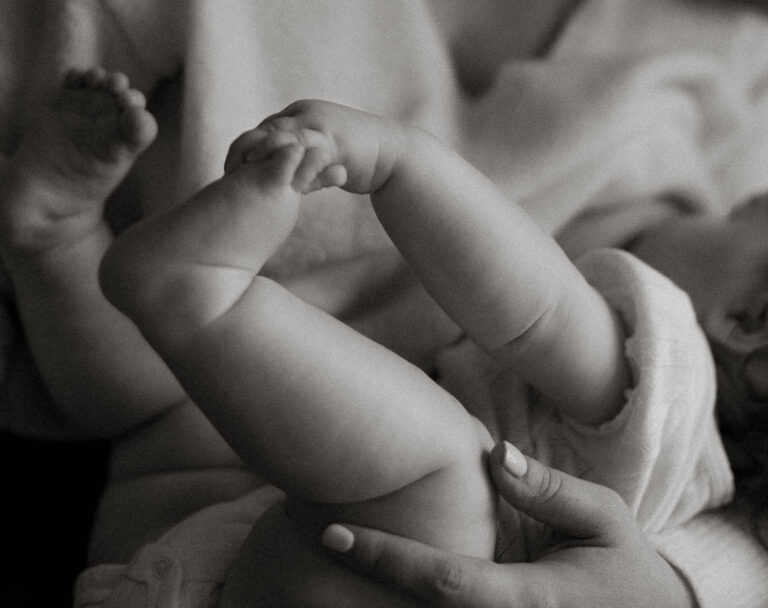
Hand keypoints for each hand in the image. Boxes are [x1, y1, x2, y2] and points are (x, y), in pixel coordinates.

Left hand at [312, 443, 696, 606]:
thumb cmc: (627, 570)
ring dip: (375, 602)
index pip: (442, 583)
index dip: (385, 559)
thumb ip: (549, 490)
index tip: (332, 535)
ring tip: (329, 554)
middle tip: (309, 536)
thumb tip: (493, 454)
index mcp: (527, 601)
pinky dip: (408, 607)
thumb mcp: (604, 519)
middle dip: (362, 587)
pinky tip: (375, 585)